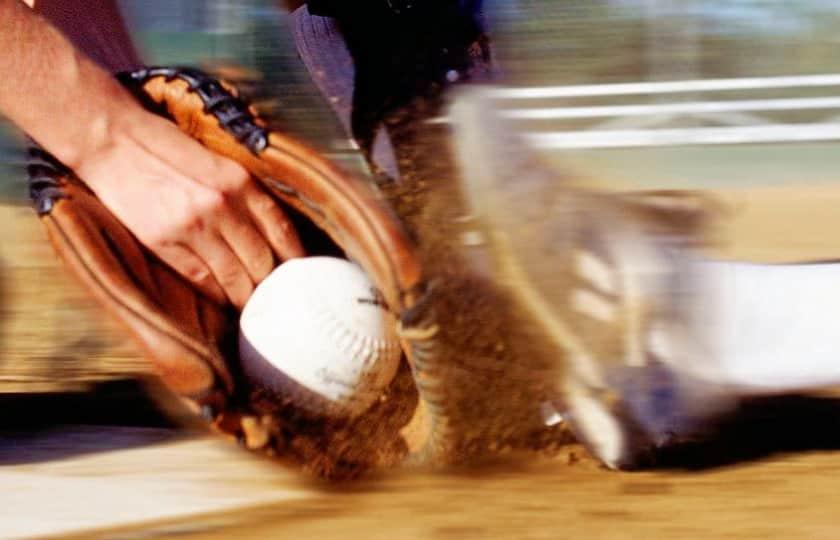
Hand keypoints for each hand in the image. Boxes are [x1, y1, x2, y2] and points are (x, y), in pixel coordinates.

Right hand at [75, 109, 303, 308]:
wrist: (111, 139)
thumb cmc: (167, 148)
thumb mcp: (218, 162)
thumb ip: (246, 194)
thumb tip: (274, 234)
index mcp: (240, 182)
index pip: (283, 231)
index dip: (295, 259)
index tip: (299, 276)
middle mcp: (222, 205)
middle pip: (262, 261)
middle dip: (272, 284)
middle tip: (277, 298)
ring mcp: (192, 226)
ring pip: (235, 277)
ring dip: (246, 297)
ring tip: (252, 306)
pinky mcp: (163, 242)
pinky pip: (202, 280)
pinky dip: (217, 294)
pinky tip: (223, 299)